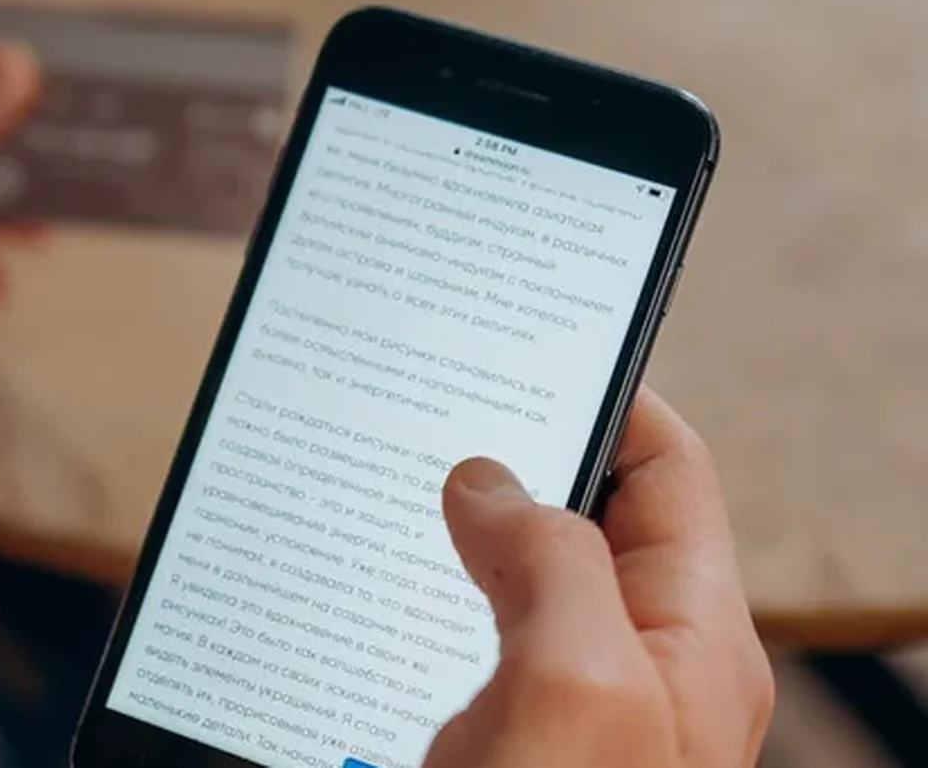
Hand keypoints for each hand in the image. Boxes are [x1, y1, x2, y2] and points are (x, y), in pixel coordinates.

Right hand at [426, 388, 772, 766]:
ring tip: (404, 500)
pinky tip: (392, 596)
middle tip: (442, 423)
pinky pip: (487, 640)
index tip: (529, 358)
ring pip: (530, 578)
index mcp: (694, 642)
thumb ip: (551, 563)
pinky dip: (440, 601)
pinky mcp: (518, 739)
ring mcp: (579, 707)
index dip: (609, 404)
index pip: (669, 474)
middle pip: (594, 519)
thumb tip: (488, 485)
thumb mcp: (574, 686)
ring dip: (470, 535)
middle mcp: (645, 668)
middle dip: (522, 464)